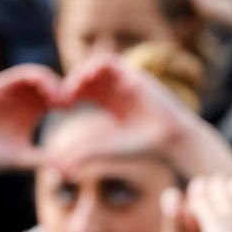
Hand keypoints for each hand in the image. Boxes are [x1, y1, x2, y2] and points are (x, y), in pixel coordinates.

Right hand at [0, 65, 58, 220]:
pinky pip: (14, 76)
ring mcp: (6, 92)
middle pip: (48, 81)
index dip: (66, 96)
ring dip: (48, 81)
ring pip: (33, 75)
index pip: (55, 94)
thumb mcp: (23, 158)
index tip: (70, 108)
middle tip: (66, 101)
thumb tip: (71, 173)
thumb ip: (45, 160)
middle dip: (60, 87)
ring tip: (55, 97)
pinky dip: (29, 79)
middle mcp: (20, 98)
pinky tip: (36, 92)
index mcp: (32, 109)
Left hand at [60, 56, 231, 177]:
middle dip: (73, 83)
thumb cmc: (143, 146)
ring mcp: (127, 80)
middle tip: (63, 97)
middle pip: (89, 76)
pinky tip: (87, 78)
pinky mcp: (134, 74)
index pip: (86, 90)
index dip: (70, 94)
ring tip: (74, 87)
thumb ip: (87, 153)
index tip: (62, 106)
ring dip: (81, 72)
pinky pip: (110, 61)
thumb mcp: (108, 147)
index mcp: (112, 104)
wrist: (170, 137)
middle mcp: (119, 89)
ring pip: (96, 65)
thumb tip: (63, 169)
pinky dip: (95, 65)